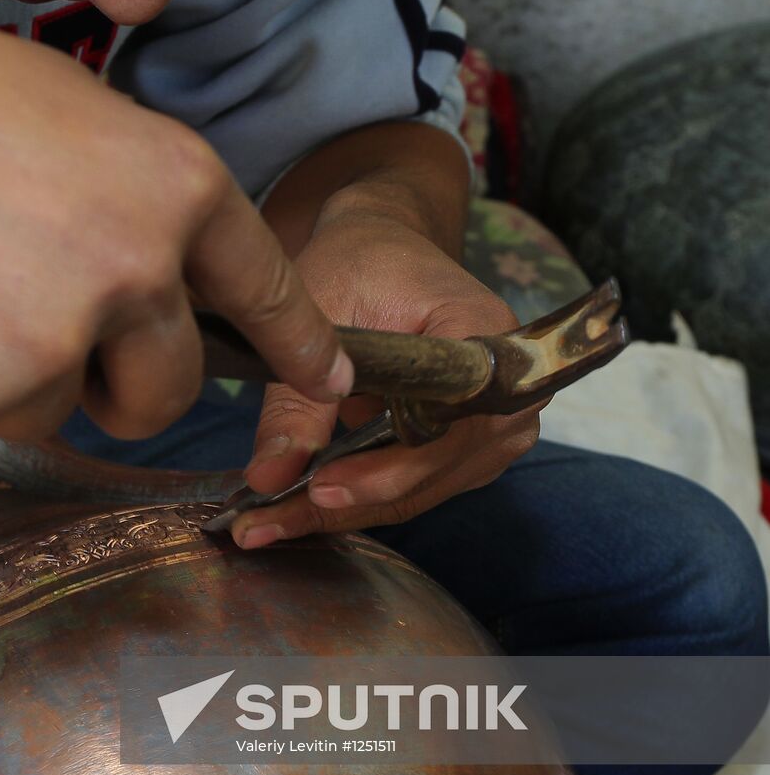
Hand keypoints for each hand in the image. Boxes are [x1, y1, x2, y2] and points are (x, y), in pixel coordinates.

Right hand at [0, 0, 351, 439]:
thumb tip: (162, 267)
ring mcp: (66, 331)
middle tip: (53, 345)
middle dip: (121, 390)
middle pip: (169, 389)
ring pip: (63, 413)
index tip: (328, 386)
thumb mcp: (67, 113)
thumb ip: (133, 198)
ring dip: (15, 380)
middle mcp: (141, 264)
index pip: (265, 286)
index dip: (298, 344)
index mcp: (175, 185)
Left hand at [232, 191, 540, 548]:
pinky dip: (354, 498)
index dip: (381, 468)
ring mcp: (495, 426)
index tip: (316, 489)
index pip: (441, 425)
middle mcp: (510, 390)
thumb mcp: (322, 308)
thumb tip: (269, 478)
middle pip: (431, 471)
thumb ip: (299, 395)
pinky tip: (293, 509)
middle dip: (346, 502)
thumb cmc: (361, 262)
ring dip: (342, 510)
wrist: (387, 250)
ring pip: (417, 490)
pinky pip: (412, 485)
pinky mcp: (467, 447)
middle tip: (265, 523)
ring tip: (267, 522)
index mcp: (487, 336)